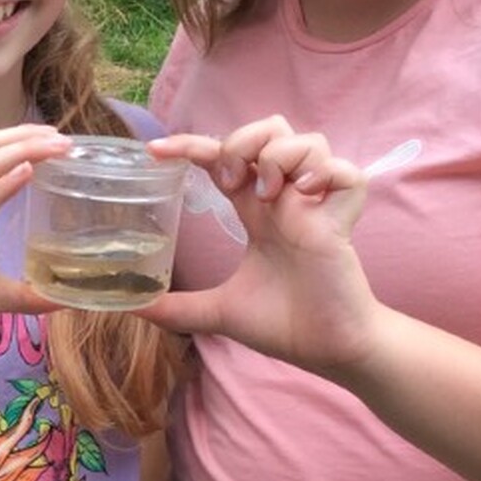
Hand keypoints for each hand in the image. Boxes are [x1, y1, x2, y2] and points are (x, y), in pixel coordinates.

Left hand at [139, 118, 378, 371]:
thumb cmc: (285, 326)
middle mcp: (286, 200)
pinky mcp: (344, 221)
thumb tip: (133, 308)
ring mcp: (317, 207)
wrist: (329, 351)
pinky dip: (325, 174)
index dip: (191, 145)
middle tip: (232, 182)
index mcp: (257, 213)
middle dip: (244, 140)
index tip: (155, 151)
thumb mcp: (218, 312)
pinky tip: (306, 198)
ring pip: (309, 140)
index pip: (224, 157)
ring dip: (280, 156)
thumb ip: (177, 308)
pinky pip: (347, 173)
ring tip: (270, 195)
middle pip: (272, 129)